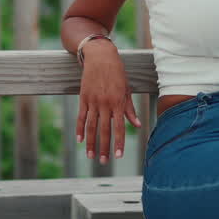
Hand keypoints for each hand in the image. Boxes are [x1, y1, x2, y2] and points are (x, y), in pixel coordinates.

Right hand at [76, 42, 141, 163]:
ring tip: (90, 156)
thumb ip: (130, 109)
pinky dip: (80, 129)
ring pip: (91, 126)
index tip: (119, 156)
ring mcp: (93, 101)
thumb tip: (138, 126)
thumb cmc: (117, 73)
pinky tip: (80, 140)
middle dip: (104, 147)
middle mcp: (105, 104)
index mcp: (118, 103)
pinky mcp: (83, 98)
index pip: (120, 128)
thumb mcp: (126, 90)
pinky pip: (81, 117)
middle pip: (104, 130)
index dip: (119, 143)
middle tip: (103, 162)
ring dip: (91, 142)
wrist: (100, 57)